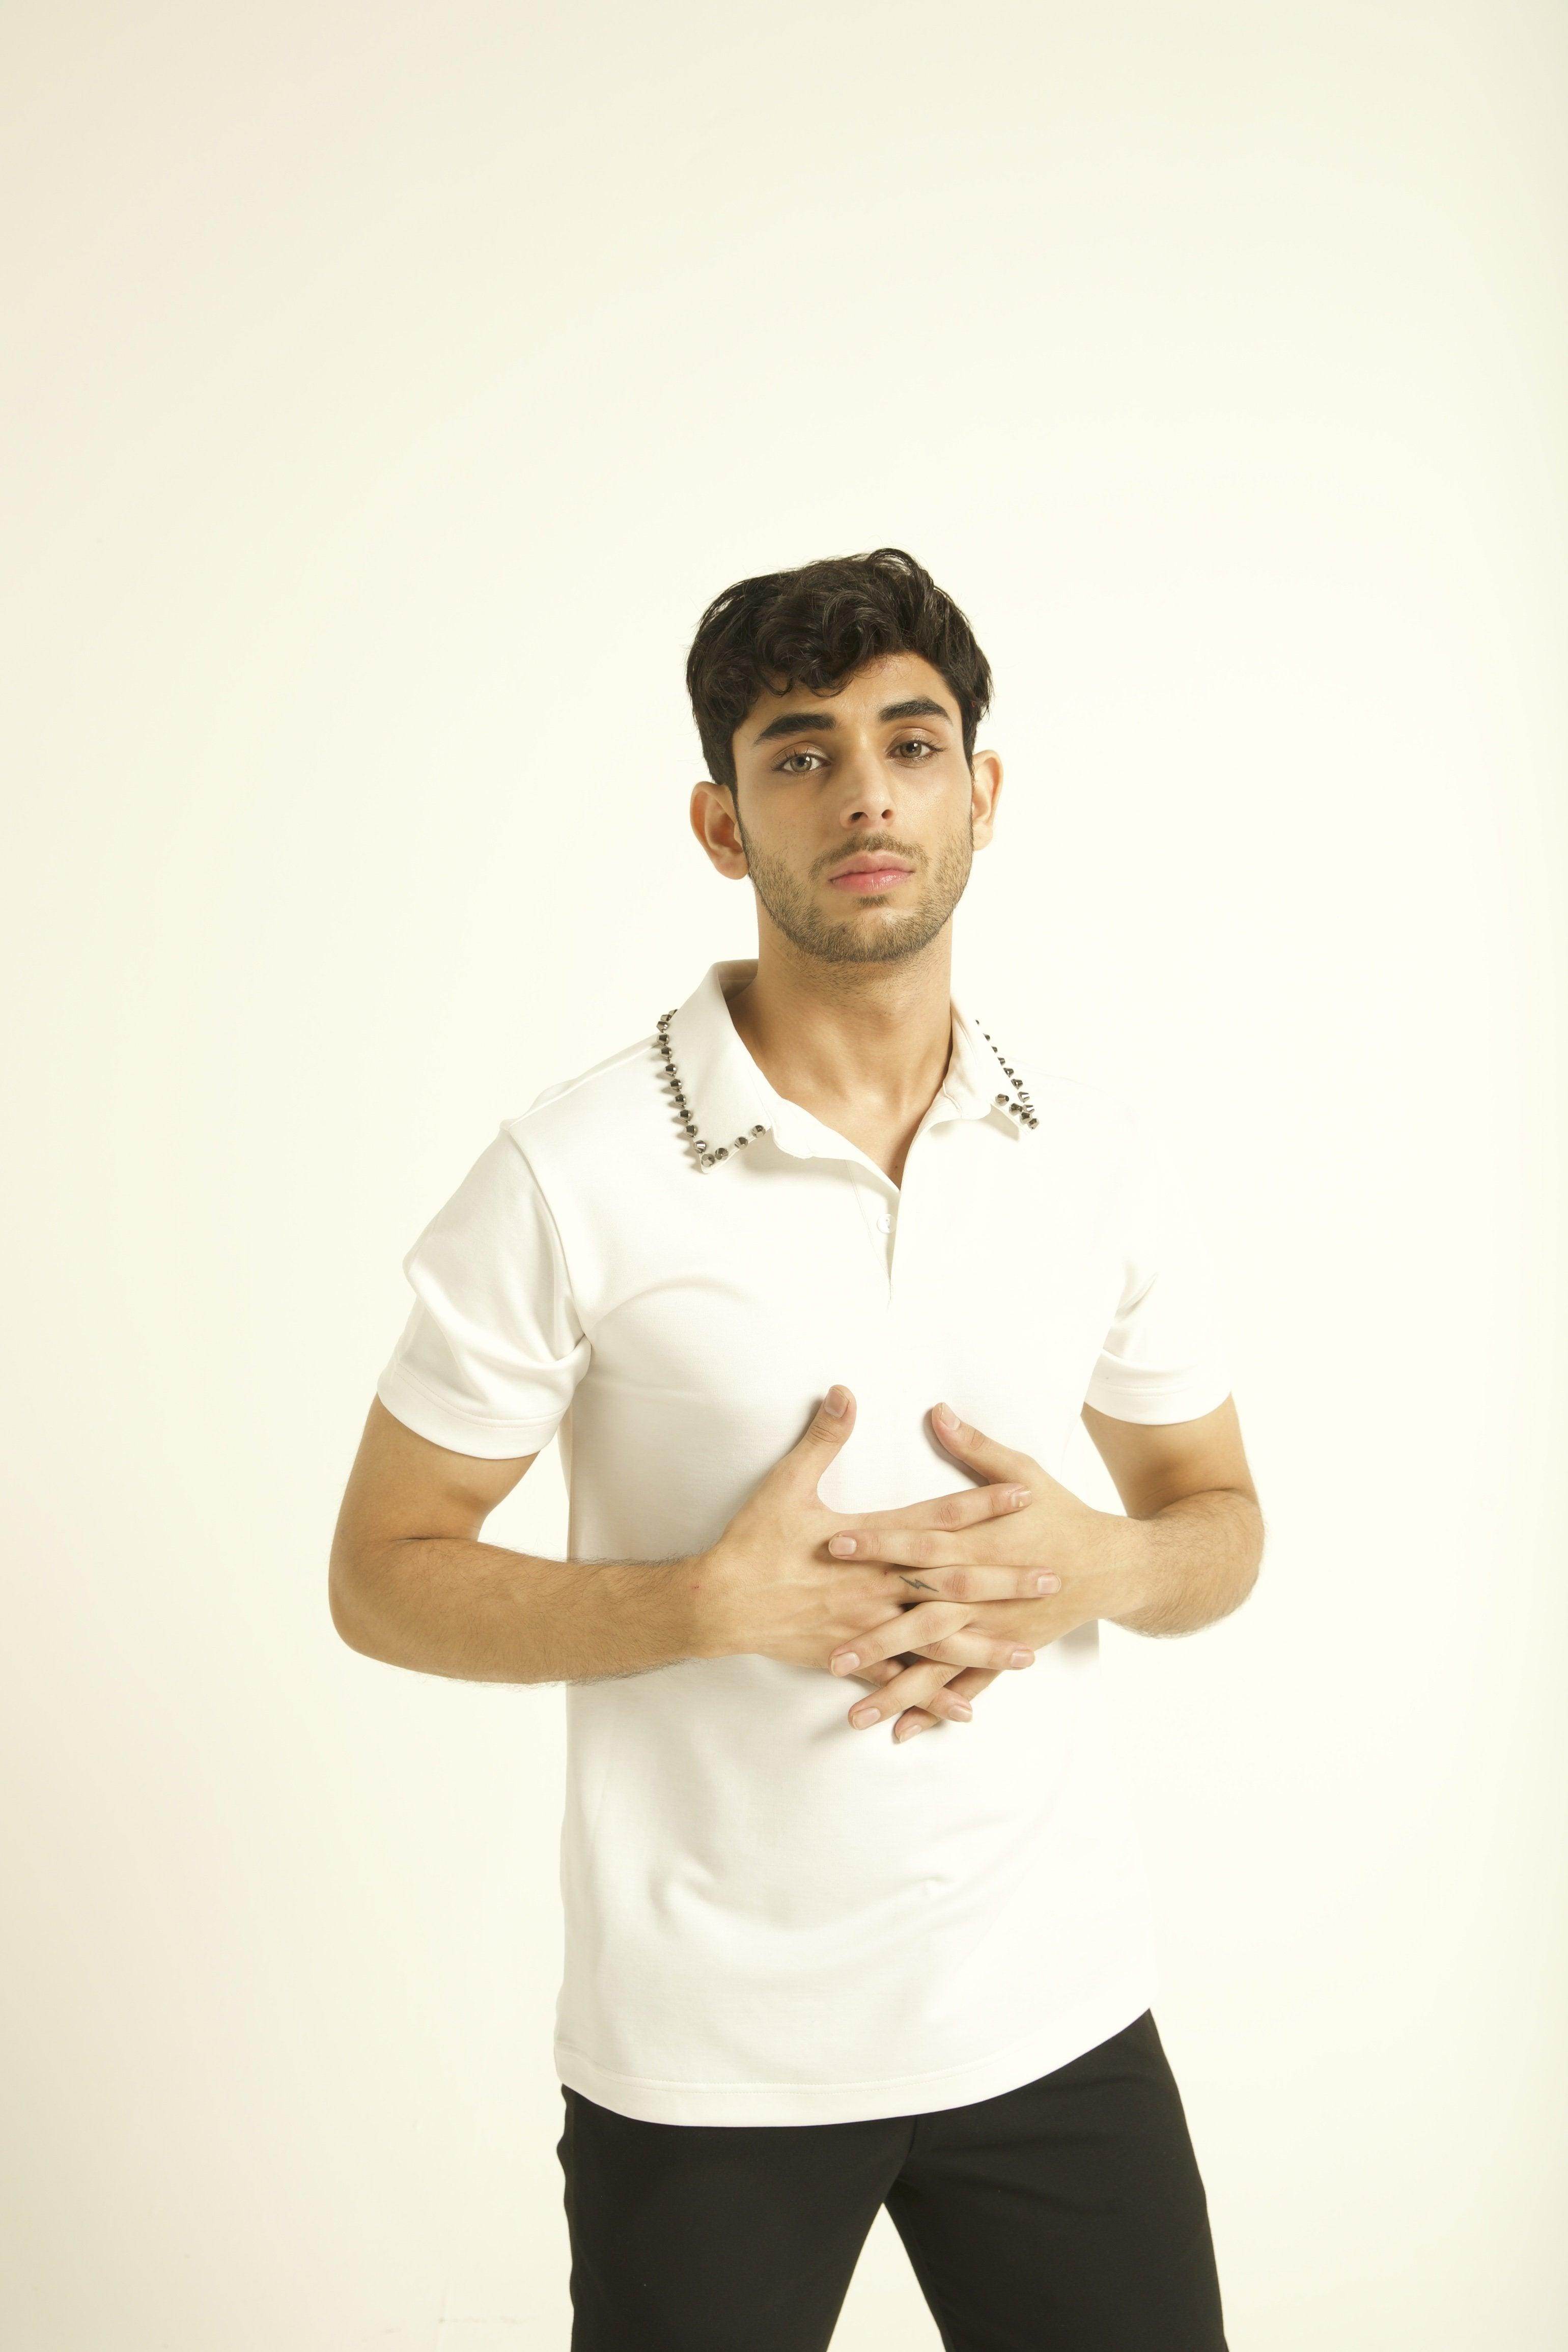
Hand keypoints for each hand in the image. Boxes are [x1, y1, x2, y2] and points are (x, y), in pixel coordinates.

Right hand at [689, 1385, 1048, 1680]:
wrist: (719, 1603)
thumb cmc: (753, 1542)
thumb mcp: (787, 1483)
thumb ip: (823, 1438)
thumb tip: (844, 1392)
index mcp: (870, 1542)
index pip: (939, 1519)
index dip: (983, 1505)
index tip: (1023, 1496)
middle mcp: (877, 1587)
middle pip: (954, 1584)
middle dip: (1005, 1582)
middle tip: (1052, 1580)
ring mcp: (869, 1627)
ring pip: (938, 1642)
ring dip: (985, 1648)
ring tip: (1029, 1654)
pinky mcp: (852, 1658)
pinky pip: (902, 1682)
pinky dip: (934, 1698)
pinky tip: (967, 1709)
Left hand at [821, 1401, 1114, 1733]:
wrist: (1113, 1564)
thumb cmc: (1062, 1513)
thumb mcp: (1023, 1470)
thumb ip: (976, 1447)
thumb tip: (938, 1411)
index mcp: (979, 1543)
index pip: (918, 1542)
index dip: (877, 1543)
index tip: (832, 1545)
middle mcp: (982, 1592)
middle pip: (921, 1614)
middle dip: (876, 1636)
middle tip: (830, 1654)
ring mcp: (992, 1628)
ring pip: (937, 1662)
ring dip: (897, 1689)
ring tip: (854, 1713)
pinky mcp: (1003, 1650)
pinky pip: (964, 1684)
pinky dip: (936, 1708)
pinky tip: (902, 1732)